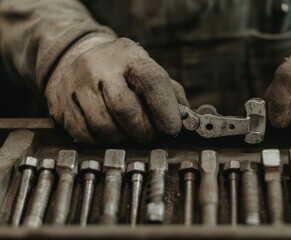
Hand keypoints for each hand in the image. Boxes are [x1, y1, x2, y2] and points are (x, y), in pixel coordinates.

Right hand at [45, 34, 188, 143]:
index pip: (151, 81)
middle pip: (124, 108)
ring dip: (122, 138)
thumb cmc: (123, 72)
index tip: (173, 129)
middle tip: (149, 135)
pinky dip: (100, 141)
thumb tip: (190, 121)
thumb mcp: (148, 71)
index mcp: (129, 56)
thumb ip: (171, 94)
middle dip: (143, 130)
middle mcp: (99, 66)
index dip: (165, 109)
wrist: (78, 56)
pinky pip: (83, 135)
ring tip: (127, 133)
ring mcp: (75, 84)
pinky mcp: (59, 102)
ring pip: (103, 126)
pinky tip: (107, 132)